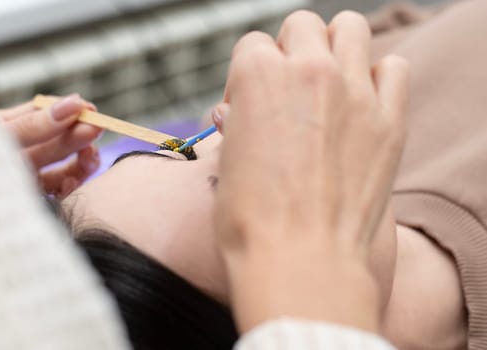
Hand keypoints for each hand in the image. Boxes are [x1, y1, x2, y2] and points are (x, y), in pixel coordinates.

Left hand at [0, 94, 102, 197]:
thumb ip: (34, 124)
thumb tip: (72, 104)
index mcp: (0, 131)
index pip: (41, 113)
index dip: (67, 109)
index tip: (88, 109)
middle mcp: (15, 156)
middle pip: (57, 141)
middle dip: (79, 134)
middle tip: (96, 129)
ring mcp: (24, 181)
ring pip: (64, 169)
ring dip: (82, 162)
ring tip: (89, 157)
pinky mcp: (33, 204)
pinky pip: (59, 196)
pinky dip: (71, 188)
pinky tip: (70, 183)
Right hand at [214, 11, 407, 332]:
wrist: (299, 259)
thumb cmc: (252, 220)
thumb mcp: (226, 161)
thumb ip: (236, 122)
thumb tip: (236, 112)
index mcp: (256, 75)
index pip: (253, 45)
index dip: (246, 75)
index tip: (248, 106)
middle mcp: (307, 71)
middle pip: (301, 26)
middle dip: (290, 50)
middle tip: (288, 88)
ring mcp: (353, 91)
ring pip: (351, 29)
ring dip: (335, 47)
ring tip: (328, 81)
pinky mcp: (388, 119)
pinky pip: (394, 69)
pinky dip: (378, 77)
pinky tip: (362, 103)